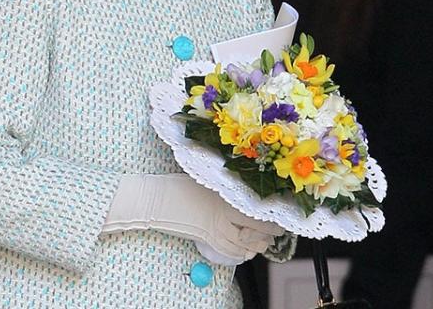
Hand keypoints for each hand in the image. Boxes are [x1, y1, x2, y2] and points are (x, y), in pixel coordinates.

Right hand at [103, 173, 282, 264]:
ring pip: (245, 243)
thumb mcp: (203, 180)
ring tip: (263, 242)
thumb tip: (240, 189)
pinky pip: (230, 250)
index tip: (278, 215)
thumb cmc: (175, 185)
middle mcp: (223, 213)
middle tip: (276, 231)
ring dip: (257, 244)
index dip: (271, 216)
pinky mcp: (206, 238)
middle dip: (269, 232)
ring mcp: (215, 228)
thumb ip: (223, 186)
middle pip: (256, 228)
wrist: (155, 199)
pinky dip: (241, 253)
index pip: (257, 210)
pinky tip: (245, 251)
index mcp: (224, 195)